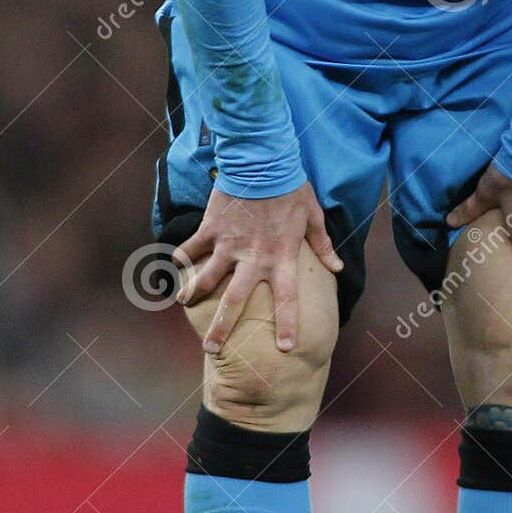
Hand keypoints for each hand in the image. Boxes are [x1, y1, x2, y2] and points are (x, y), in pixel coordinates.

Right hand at [174, 179, 342, 354]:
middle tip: (212, 351)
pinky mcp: (212, 229)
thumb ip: (323, 245)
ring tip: (185, 305)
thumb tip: (338, 268)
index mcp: (281, 257)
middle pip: (235, 301)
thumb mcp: (312, 216)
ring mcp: (229, 245)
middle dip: (222, 329)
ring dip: (193, 295)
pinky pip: (192, 248)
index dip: (287, 325)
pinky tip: (173, 267)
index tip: (286, 348)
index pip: (287, 299)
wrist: (262, 161)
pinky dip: (181, 257)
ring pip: (207, 279)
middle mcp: (253, 258)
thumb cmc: (291, 188)